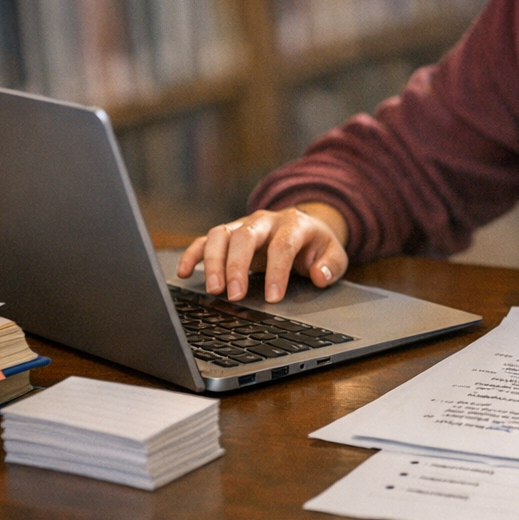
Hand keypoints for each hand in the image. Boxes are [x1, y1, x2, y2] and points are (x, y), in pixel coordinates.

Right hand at [176, 203, 349, 303]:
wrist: (305, 227)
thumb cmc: (316, 246)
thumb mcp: (334, 254)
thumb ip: (331, 266)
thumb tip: (318, 276)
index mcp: (294, 224)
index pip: (282, 245)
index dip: (276, 271)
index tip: (272, 298)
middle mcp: (265, 221)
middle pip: (246, 237)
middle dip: (237, 266)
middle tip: (233, 296)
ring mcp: (243, 224)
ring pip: (221, 235)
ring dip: (213, 261)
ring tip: (213, 290)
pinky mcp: (228, 233)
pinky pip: (205, 239)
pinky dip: (192, 254)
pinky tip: (184, 272)